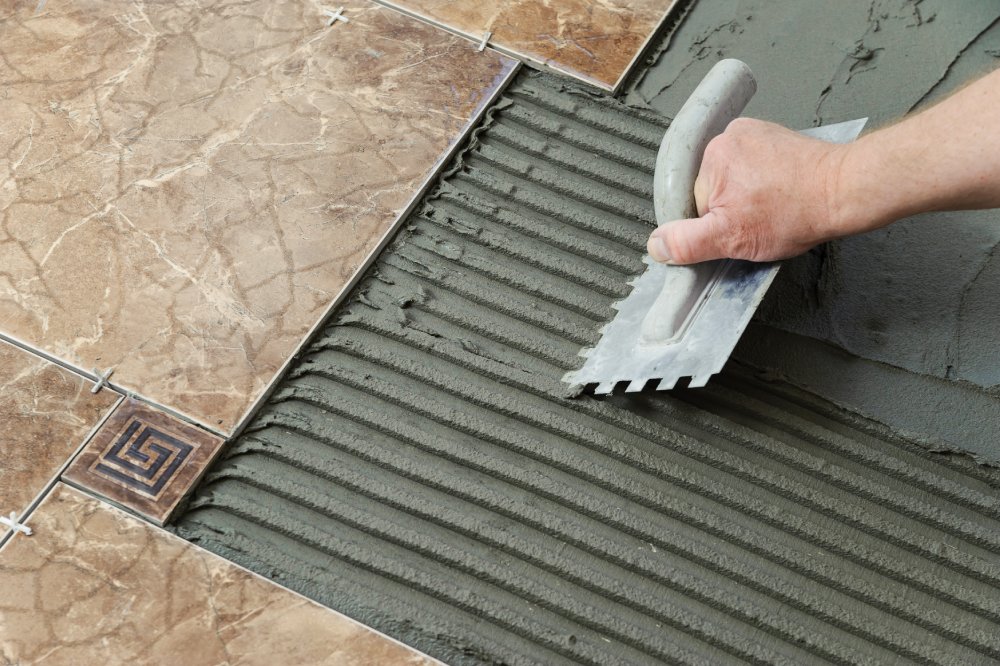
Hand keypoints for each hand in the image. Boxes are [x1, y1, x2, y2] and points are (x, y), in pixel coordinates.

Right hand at [646, 118, 852, 264]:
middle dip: (731, 210)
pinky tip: (779, 195)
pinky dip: (762, 184)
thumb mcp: (732, 238)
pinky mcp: (773, 137)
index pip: (695, 204)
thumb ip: (688, 242)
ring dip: (747, 198)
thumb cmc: (796, 211)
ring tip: (773, 207)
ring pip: (733, 180)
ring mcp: (753, 134)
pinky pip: (752, 167)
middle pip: (712, 189)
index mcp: (711, 157)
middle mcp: (729, 137)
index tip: (740, 229)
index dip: (714, 225)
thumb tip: (657, 245)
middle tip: (760, 220)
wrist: (844, 191)